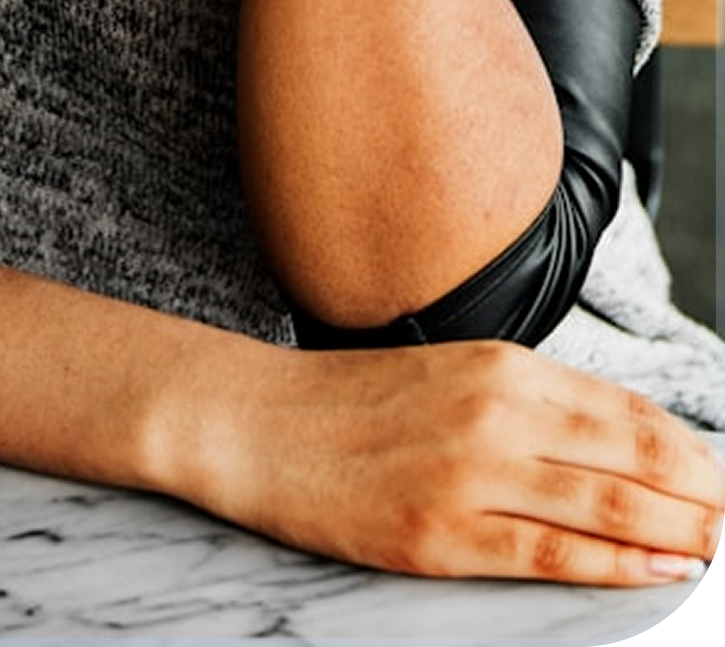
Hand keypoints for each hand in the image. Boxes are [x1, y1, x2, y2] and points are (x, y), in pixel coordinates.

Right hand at [197, 337, 723, 585]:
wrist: (259, 423)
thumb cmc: (355, 402)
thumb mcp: (454, 375)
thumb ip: (532, 403)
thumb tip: (618, 441)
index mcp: (504, 365)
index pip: (628, 409)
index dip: (690, 450)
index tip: (724, 478)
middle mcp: (497, 412)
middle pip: (633, 456)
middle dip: (701, 494)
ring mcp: (470, 476)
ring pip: (606, 505)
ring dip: (678, 531)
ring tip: (719, 547)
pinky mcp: (441, 537)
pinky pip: (551, 554)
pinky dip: (618, 566)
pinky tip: (658, 572)